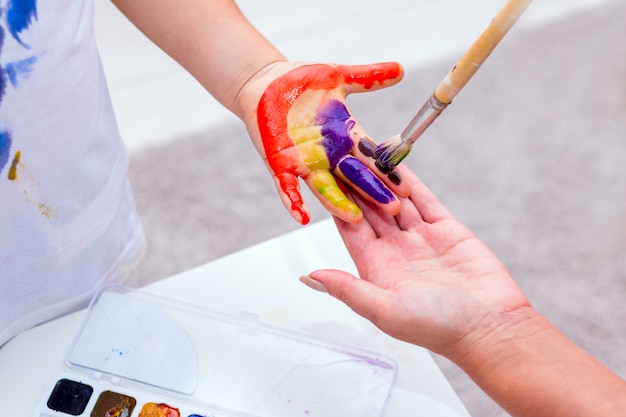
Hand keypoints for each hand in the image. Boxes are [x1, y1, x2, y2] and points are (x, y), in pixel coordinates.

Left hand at [238, 62, 410, 224]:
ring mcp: (304, 162)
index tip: (406, 187)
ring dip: (338, 203)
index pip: (371, 158)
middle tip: (393, 207)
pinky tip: (301, 217)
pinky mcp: (279, 165)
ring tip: (354, 217)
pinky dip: (293, 201)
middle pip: (354, 177)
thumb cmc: (301, 81)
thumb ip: (369, 78)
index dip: (387, 172)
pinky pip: (286, 186)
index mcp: (345, 136)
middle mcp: (328, 155)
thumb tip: (401, 69)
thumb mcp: (337, 78)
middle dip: (373, 192)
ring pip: (325, 187)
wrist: (264, 82)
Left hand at [302, 165, 529, 356]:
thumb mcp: (383, 310)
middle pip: (369, 208)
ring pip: (395, 199)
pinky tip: (397, 163)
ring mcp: (420, 238)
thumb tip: (308, 276)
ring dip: (380, 176)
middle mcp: (394, 250)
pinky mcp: (445, 230)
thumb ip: (346, 289)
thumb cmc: (436, 327)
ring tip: (365, 148)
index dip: (336, 200)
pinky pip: (424, 200)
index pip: (350, 226)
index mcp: (375, 267)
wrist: (489, 327)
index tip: (323, 174)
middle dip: (356, 181)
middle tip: (342, 150)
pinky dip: (410, 181)